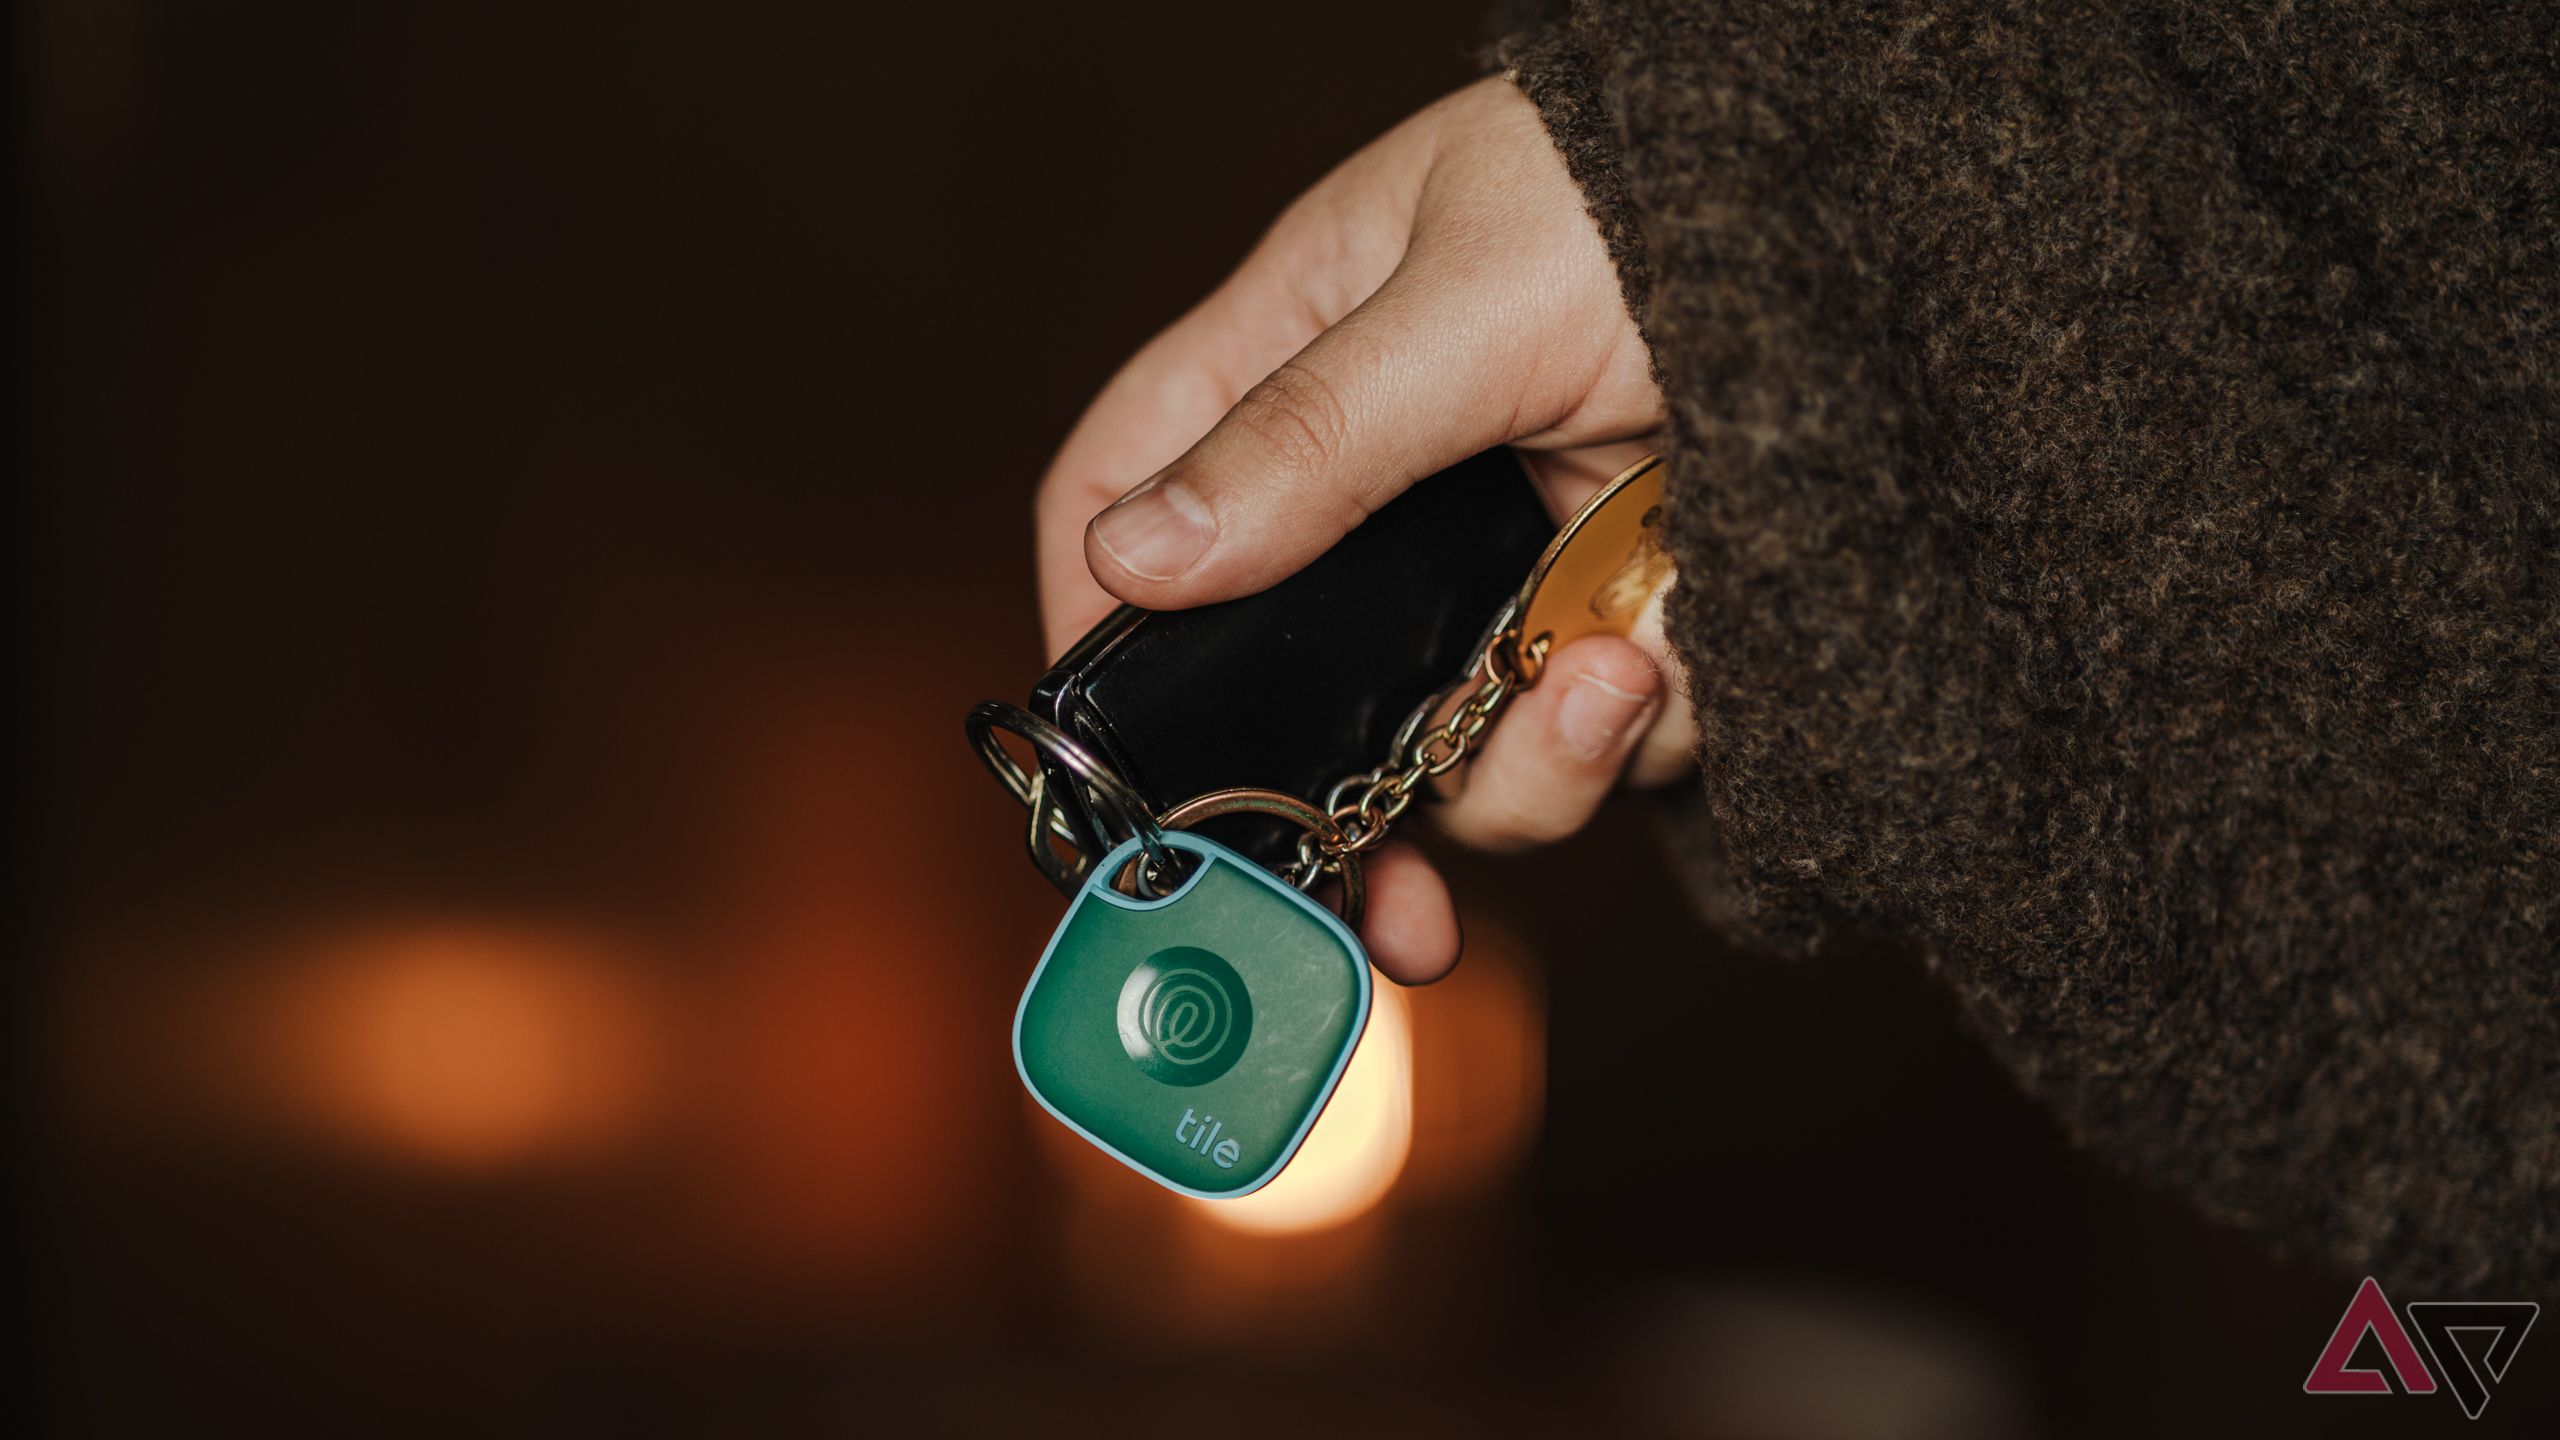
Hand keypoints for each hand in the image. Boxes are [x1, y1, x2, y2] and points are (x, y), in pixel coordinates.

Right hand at [1037, 78, 1689, 983]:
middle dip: (1323, 806)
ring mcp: (1505, 566)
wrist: (1906, 227)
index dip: (1094, 618)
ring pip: (1450, 752)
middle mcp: (1389, 489)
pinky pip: (1594, 746)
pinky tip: (1670, 654)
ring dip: (1522, 766)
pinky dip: (1635, 734)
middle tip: (1368, 906)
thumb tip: (1137, 558)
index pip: (1131, 491)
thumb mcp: (1473, 292)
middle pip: (1287, 687)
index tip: (1111, 762)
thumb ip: (1312, 434)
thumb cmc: (1664, 182)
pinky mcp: (1620, 620)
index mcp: (1301, 358)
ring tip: (1608, 674)